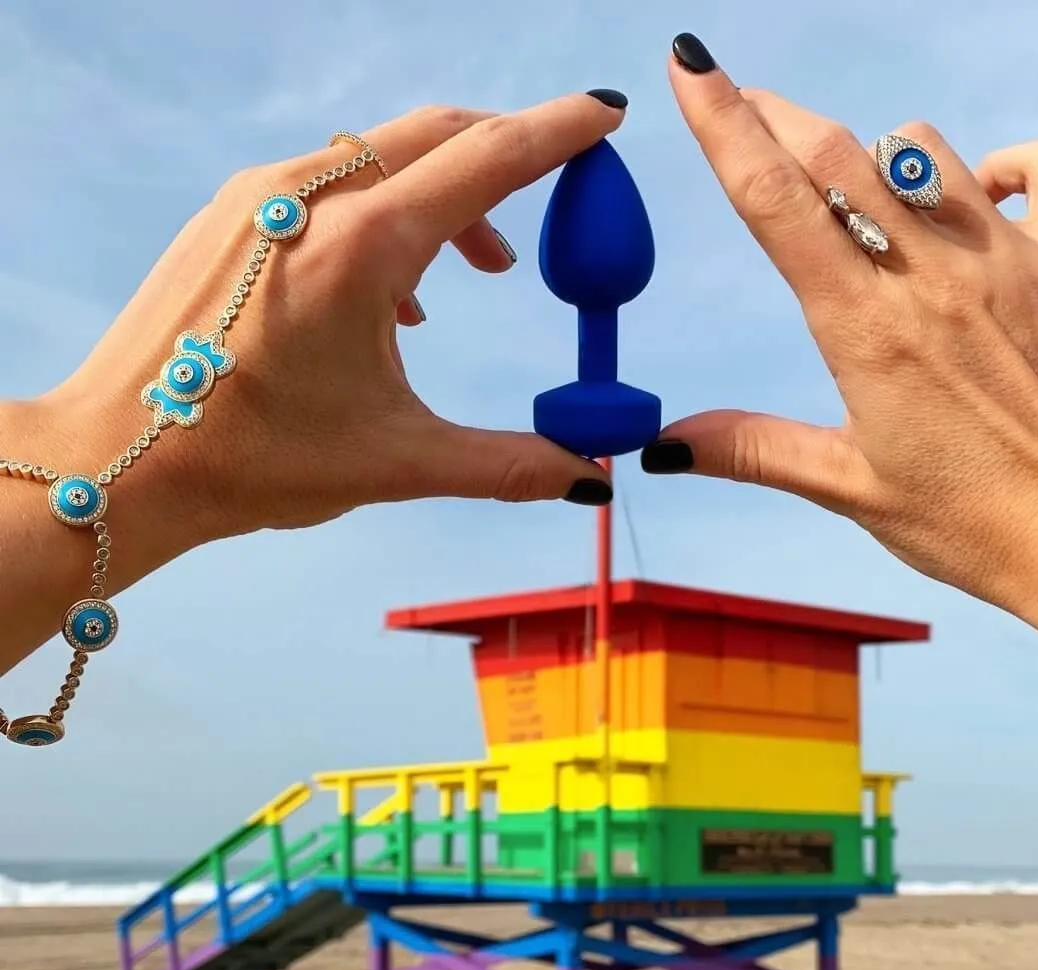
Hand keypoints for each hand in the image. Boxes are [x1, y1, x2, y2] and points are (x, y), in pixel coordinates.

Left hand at [34, 94, 625, 551]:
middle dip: (506, 152)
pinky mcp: (232, 214)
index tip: (604, 117)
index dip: (558, 134)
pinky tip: (394, 290)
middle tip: (556, 197)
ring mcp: (261, 196)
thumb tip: (591, 473)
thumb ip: (508, 464)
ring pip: (381, 155)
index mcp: (363, 245)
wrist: (120, 457)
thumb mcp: (399, 461)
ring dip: (445, 192)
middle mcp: (311, 196)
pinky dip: (386, 209)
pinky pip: (331, 180)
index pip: (486, 158)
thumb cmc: (256, 459)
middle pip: (437, 133)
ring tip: (477, 270)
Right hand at [649, 35, 1037, 648]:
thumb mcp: (853, 489)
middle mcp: (932, 278)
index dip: (724, 124)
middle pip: (837, 156)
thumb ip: (754, 450)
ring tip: (862, 192)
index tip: (690, 68)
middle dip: (779, 113)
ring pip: (925, 153)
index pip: (777, 201)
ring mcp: (1011, 261)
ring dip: (876, 157)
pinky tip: (979, 195)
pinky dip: (1000, 166)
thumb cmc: (978, 527)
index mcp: (865, 331)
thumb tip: (661, 447)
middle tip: (748, 99)